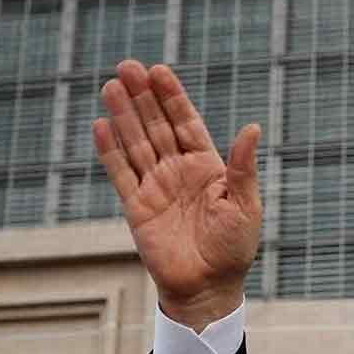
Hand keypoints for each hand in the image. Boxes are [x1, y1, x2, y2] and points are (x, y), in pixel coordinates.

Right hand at [93, 60, 261, 331]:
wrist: (209, 287)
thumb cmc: (233, 248)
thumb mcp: (245, 204)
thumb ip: (242, 166)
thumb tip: (252, 127)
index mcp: (207, 167)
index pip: (186, 123)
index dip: (172, 97)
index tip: (159, 70)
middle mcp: (178, 171)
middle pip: (157, 126)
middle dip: (143, 97)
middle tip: (127, 66)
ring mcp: (155, 187)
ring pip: (136, 143)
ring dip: (123, 115)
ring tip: (111, 84)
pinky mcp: (137, 207)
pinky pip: (120, 174)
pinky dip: (109, 151)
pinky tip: (101, 125)